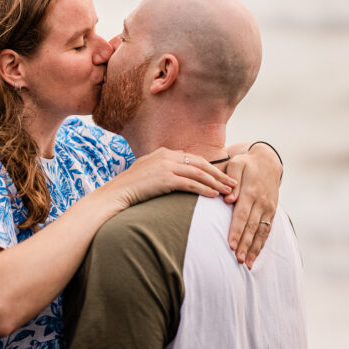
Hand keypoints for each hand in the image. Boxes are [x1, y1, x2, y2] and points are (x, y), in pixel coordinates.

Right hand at [116, 147, 236, 206]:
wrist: (117, 192)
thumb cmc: (131, 186)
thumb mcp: (148, 171)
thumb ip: (162, 170)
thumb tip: (175, 177)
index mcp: (164, 152)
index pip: (193, 158)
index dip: (209, 167)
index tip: (220, 176)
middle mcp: (167, 156)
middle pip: (200, 163)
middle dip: (218, 173)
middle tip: (231, 182)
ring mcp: (166, 166)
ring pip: (198, 173)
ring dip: (215, 183)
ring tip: (227, 191)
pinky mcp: (165, 178)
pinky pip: (190, 184)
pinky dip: (204, 189)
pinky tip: (213, 196)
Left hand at [223, 146, 280, 267]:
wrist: (267, 161)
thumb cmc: (246, 163)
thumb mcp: (237, 164)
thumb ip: (231, 179)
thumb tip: (228, 198)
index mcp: (251, 191)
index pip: (241, 215)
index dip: (236, 230)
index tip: (230, 245)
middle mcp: (261, 202)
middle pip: (251, 227)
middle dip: (244, 244)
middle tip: (237, 260)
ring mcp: (268, 208)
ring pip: (261, 232)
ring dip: (253, 249)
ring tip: (246, 264)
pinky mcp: (272, 212)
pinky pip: (267, 231)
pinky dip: (261, 245)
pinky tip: (254, 256)